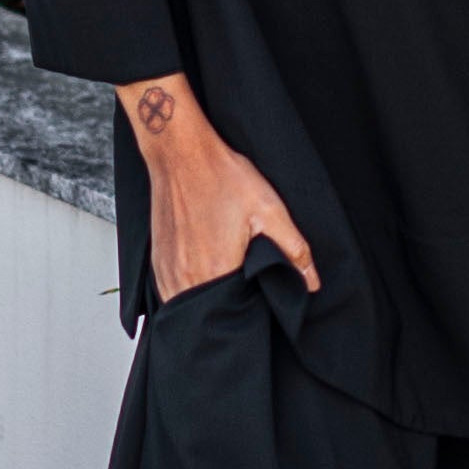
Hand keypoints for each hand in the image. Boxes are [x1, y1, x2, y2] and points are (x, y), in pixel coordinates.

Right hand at [119, 75, 321, 301]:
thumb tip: (312, 282)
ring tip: (223, 290)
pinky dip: (186, 291)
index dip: (250, 315)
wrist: (180, 152)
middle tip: (244, 297)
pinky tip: (201, 277)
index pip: (234, 316)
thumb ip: (293, 249)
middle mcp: (184, 278)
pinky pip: (170, 292)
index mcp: (215, 272)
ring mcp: (166, 271)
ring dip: (204, 305)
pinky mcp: (156, 261)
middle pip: (208, 315)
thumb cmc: (221, 176)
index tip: (259, 307)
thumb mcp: (268, 208)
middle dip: (226, 313)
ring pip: (186, 306)